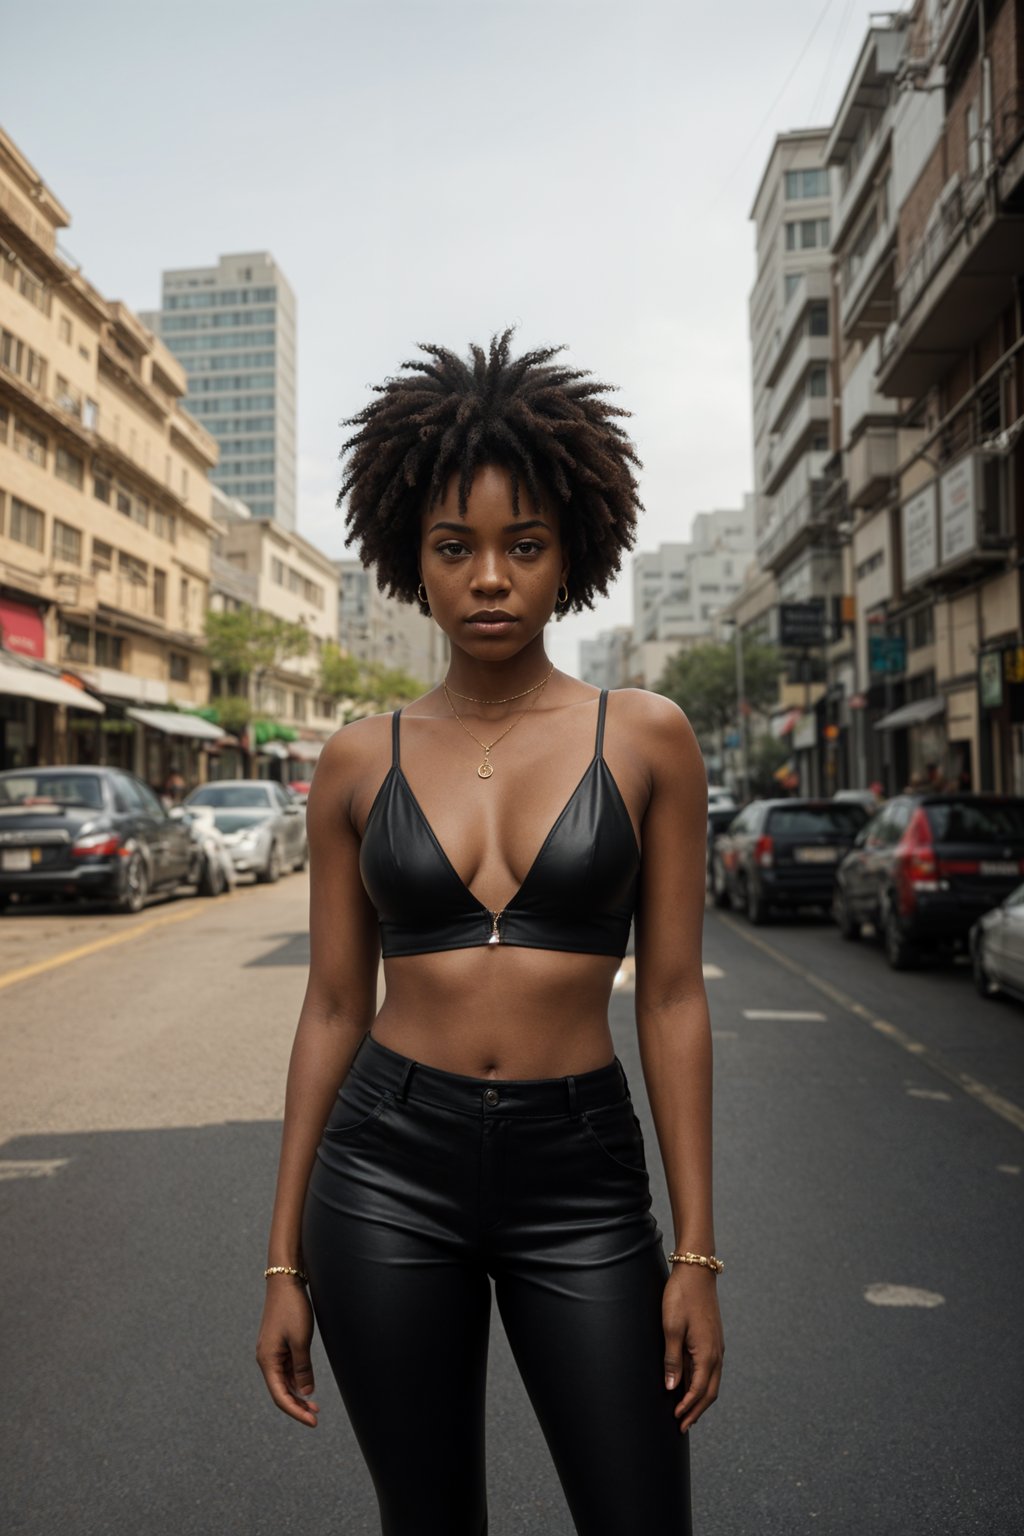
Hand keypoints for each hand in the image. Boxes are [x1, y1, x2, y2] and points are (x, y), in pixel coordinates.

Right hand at [256, 1280, 319, 1427]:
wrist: (285, 1282)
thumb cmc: (292, 1309)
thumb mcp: (300, 1341)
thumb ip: (302, 1368)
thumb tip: (306, 1392)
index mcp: (267, 1361)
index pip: (280, 1396)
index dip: (296, 1411)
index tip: (313, 1421)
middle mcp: (266, 1359)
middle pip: (280, 1391)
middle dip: (297, 1406)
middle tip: (316, 1416)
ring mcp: (272, 1352)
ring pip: (283, 1381)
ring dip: (297, 1394)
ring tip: (314, 1405)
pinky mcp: (278, 1344)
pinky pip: (286, 1369)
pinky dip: (296, 1379)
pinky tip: (307, 1385)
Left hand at [662, 1265, 723, 1432]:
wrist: (696, 1271)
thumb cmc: (681, 1297)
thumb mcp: (671, 1327)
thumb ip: (672, 1359)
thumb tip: (672, 1388)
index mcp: (707, 1353)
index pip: (699, 1390)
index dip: (688, 1408)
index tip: (676, 1420)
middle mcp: (716, 1353)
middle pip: (710, 1392)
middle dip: (696, 1410)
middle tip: (683, 1426)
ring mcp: (716, 1346)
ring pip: (712, 1381)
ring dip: (699, 1398)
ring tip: (686, 1412)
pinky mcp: (712, 1339)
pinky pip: (710, 1369)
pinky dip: (701, 1383)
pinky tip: (689, 1385)